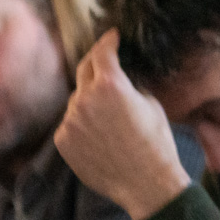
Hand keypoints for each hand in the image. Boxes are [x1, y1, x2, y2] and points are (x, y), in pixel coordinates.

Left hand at [55, 30, 191, 219]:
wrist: (145, 183)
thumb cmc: (156, 143)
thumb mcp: (151, 104)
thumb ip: (129, 87)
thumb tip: (121, 81)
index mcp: (110, 85)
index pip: (103, 52)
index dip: (108, 40)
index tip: (112, 36)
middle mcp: (84, 99)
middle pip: (84, 70)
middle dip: (95, 62)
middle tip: (105, 61)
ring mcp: (70, 121)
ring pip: (77, 100)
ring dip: (89, 100)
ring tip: (109, 115)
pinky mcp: (63, 141)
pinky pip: (71, 123)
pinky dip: (82, 123)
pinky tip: (101, 136)